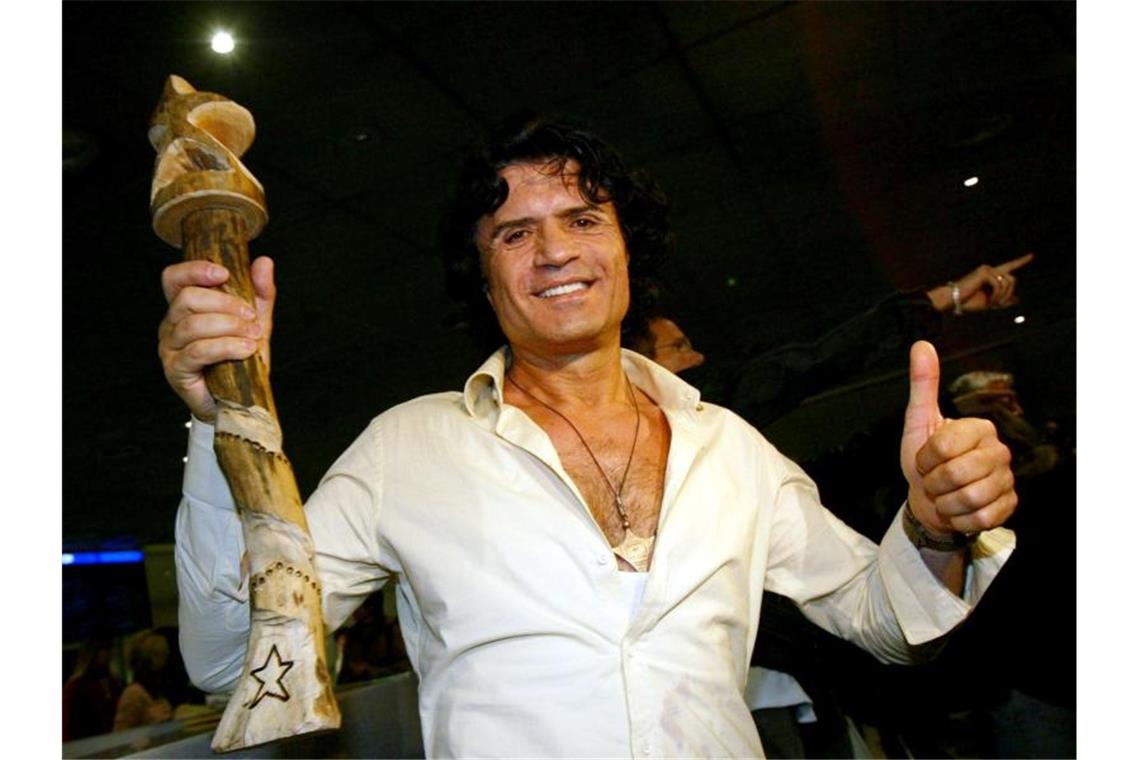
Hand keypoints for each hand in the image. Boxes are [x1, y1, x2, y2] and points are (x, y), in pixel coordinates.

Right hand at [157, 256, 275, 421]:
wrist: (239, 401)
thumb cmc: (241, 359)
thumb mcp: (255, 321)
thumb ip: (259, 293)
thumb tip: (264, 261)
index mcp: (184, 309)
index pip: (174, 278)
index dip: (194, 270)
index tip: (225, 272)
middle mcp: (170, 326)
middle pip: (186, 299)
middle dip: (224, 303)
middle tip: (250, 315)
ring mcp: (169, 349)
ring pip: (193, 325)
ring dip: (230, 327)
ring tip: (253, 335)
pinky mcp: (176, 371)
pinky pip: (198, 351)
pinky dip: (226, 347)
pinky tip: (245, 349)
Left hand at [900, 341, 1017, 535]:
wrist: (930, 500)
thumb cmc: (924, 461)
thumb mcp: (918, 422)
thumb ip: (923, 385)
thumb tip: (922, 345)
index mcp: (979, 428)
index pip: (943, 446)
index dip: (925, 459)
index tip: (924, 460)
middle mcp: (999, 451)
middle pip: (956, 473)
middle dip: (933, 483)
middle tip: (933, 481)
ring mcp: (1006, 480)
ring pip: (969, 498)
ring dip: (945, 503)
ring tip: (944, 495)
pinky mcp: (1008, 506)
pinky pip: (981, 518)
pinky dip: (959, 519)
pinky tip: (957, 510)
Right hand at [927, 252, 1033, 311]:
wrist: (953, 300)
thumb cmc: (969, 302)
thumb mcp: (990, 302)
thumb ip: (1003, 300)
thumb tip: (1018, 299)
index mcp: (991, 274)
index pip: (1009, 266)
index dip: (1021, 261)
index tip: (1032, 255)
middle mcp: (990, 269)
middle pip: (1012, 279)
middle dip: (1009, 294)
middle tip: (999, 306)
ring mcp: (987, 270)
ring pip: (1007, 283)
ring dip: (1003, 297)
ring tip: (992, 305)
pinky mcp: (984, 273)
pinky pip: (999, 285)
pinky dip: (997, 296)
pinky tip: (990, 302)